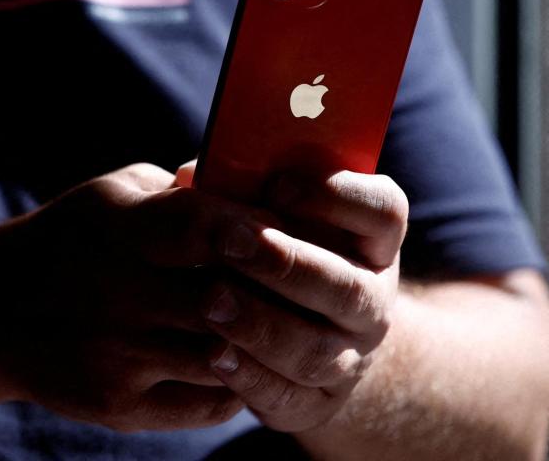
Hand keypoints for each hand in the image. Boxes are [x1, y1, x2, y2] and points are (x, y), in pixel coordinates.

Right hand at [0, 163, 277, 431]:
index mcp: (116, 226)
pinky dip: (240, 379)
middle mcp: (112, 293)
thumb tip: (253, 190)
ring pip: (224, 354)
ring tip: (291, 321)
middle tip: (312, 281)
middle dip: (274, 290)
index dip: (252, 229)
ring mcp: (115, 356)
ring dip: (264, 338)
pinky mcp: (118, 405)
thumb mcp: (118, 193)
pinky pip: (208, 400)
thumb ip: (182, 191)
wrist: (2, 308)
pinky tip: (247, 355)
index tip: (293, 231)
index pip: (196, 224)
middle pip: (222, 297)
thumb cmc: (79, 236)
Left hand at [178, 162, 406, 431]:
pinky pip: (291, 398)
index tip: (277, 183)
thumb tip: (192, 176)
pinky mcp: (321, 402)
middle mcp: (373, 298)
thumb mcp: (280, 214)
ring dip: (262, 325)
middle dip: (287, 264)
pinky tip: (213, 353)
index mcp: (375, 241)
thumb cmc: (286, 249)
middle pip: (348, 286)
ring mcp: (353, 355)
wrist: (312, 326)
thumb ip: (246, 190)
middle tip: (230, 243)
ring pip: (318, 351)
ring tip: (210, 301)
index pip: (384, 211)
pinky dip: (251, 377)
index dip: (336, 196)